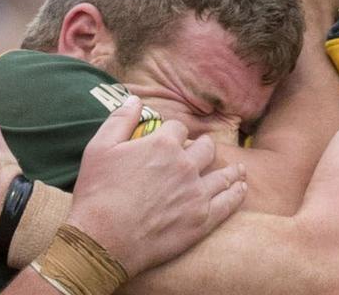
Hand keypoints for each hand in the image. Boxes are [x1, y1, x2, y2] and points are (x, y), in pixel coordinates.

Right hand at [66, 96, 245, 276]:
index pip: (179, 128)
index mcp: (162, 144)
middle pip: (206, 148)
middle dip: (204, 146)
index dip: (173, 132)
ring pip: (223, 174)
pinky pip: (228, 202)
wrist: (103, 240)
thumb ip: (120, 119)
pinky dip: (237, 193)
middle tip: (203, 150)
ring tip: (238, 169)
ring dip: (230, 169)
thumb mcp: (99, 147)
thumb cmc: (97, 193)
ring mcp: (196, 194)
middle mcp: (185, 165)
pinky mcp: (202, 220)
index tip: (170, 139)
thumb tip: (135, 99)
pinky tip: (241, 188)